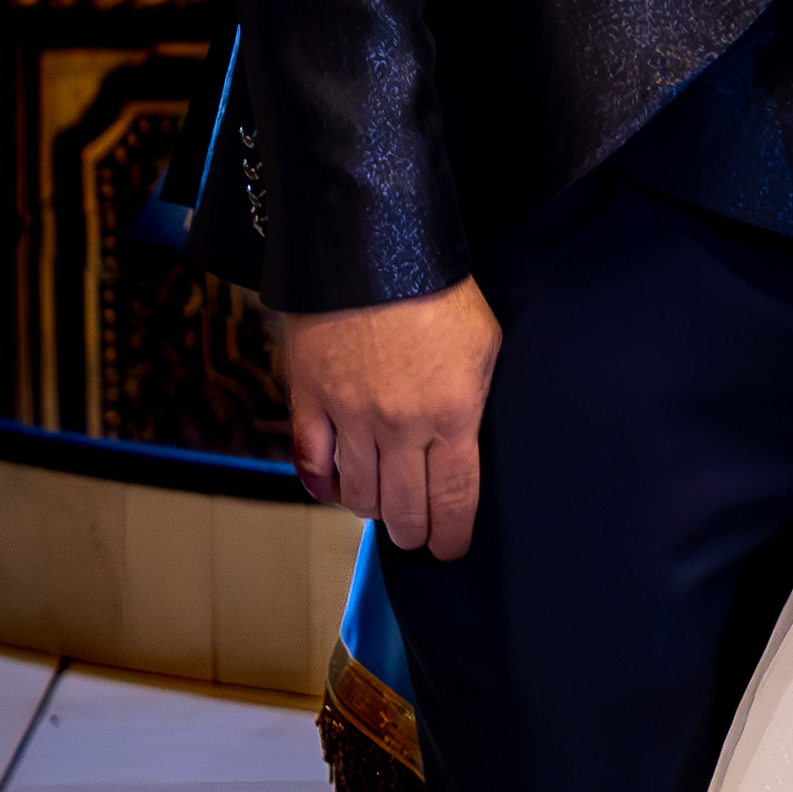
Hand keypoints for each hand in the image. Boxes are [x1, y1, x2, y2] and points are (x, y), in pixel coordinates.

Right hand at [275, 280, 502, 560]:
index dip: (451, 535)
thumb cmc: (438, 289)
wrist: (371, 241)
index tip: (450, 550)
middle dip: (413, 532)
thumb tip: (463, 447)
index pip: (453, 499)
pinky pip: (312, 461)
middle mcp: (400, 425)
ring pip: (358, 492)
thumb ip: (473, 403)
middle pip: (405, 507)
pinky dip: (323, 484)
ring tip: (382, 511)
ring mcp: (350, 414)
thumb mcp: (483, 346)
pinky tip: (335, 492)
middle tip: (417, 539)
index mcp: (453, 414)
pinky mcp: (309, 396)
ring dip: (372, 510)